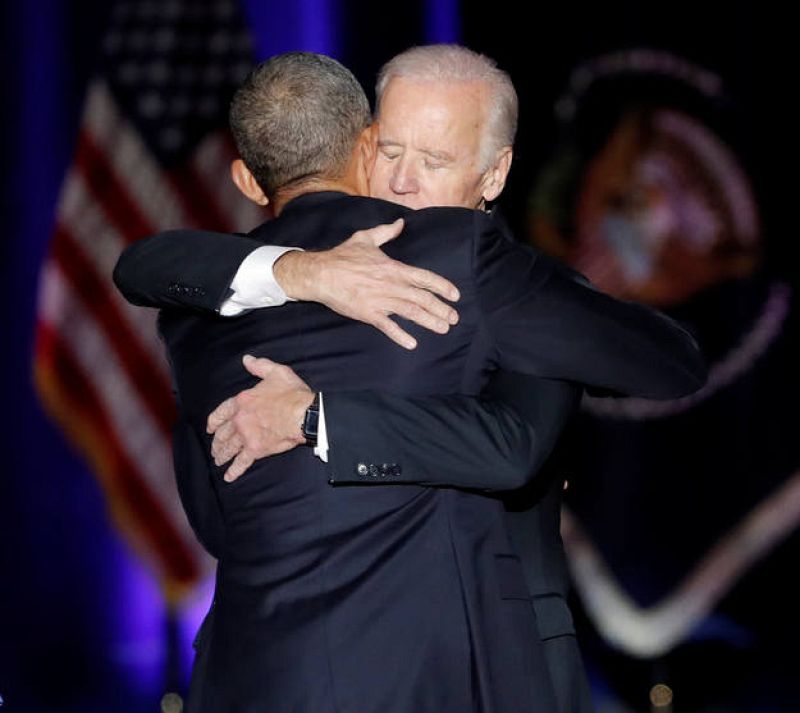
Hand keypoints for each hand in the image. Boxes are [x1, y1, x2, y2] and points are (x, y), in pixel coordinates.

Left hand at [206, 355, 314, 481]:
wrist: (304, 414)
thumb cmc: (292, 393)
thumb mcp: (276, 372)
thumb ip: (260, 366)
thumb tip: (246, 360)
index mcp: (242, 401)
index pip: (221, 412)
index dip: (214, 421)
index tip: (210, 428)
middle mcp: (240, 419)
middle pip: (223, 433)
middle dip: (217, 442)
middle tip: (215, 448)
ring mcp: (246, 436)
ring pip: (229, 448)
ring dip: (222, 455)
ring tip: (218, 460)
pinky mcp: (256, 450)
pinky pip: (241, 462)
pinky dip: (234, 470)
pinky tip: (229, 477)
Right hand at [274, 218, 459, 349]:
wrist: (321, 273)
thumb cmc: (342, 256)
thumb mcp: (365, 238)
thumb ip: (385, 232)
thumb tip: (400, 223)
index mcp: (393, 267)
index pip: (424, 277)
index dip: (441, 286)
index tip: (455, 295)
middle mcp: (390, 285)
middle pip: (422, 298)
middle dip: (440, 309)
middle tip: (454, 318)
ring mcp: (380, 301)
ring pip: (410, 312)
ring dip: (429, 321)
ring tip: (443, 328)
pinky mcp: (368, 314)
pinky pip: (387, 327)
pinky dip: (400, 335)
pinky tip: (412, 344)